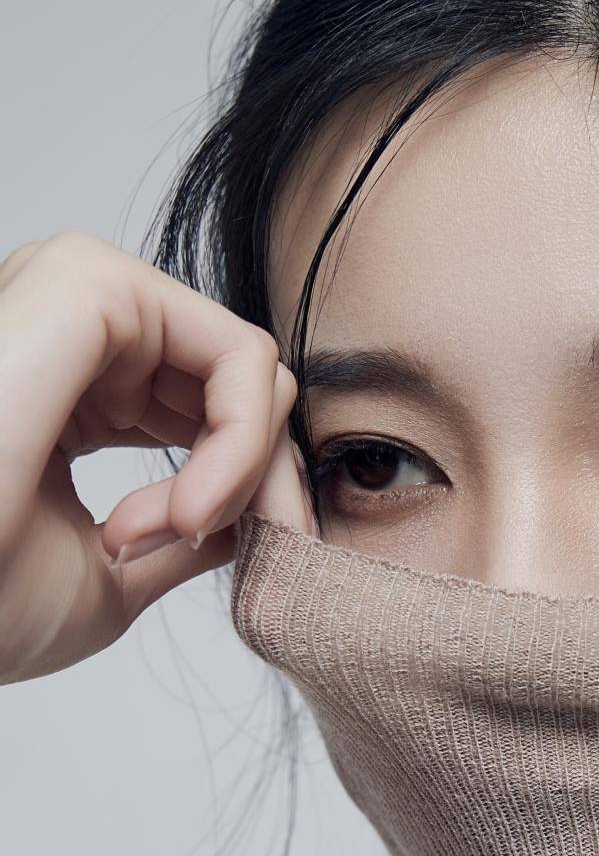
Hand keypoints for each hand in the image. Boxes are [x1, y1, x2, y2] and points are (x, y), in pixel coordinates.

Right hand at [0, 229, 315, 684]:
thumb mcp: (114, 574)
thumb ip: (187, 532)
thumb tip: (248, 520)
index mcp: (75, 387)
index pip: (211, 412)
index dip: (252, 492)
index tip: (228, 560)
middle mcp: (78, 331)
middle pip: (243, 385)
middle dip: (265, 481)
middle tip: (224, 548)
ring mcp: (81, 297)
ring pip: (250, 369)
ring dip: (247, 470)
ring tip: (175, 532)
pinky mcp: (91, 282)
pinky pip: (238, 353)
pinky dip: (243, 443)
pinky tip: (192, 508)